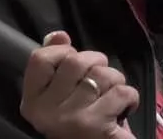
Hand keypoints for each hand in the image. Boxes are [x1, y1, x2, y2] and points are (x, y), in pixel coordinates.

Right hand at [19, 31, 138, 138]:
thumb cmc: (74, 123)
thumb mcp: (55, 96)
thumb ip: (53, 64)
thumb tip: (60, 35)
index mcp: (32, 100)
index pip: (39, 59)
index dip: (60, 51)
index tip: (72, 59)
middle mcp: (47, 110)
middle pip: (75, 62)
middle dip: (95, 60)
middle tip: (98, 73)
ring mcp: (73, 119)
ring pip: (102, 75)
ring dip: (114, 77)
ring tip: (111, 90)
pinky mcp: (100, 128)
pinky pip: (121, 92)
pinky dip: (129, 95)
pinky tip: (124, 105)